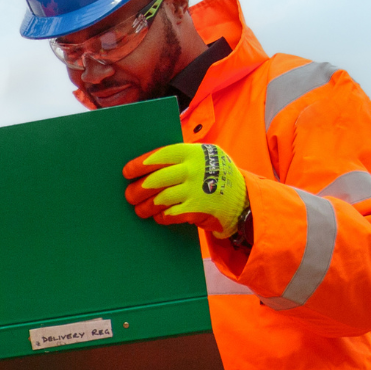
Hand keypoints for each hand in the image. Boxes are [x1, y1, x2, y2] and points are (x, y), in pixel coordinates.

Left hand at [123, 142, 248, 237]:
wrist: (243, 197)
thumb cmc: (215, 174)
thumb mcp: (204, 155)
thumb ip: (180, 157)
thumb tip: (146, 164)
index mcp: (191, 153)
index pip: (158, 156)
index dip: (139, 165)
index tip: (127, 172)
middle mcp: (193, 170)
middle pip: (155, 180)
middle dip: (138, 190)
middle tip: (129, 196)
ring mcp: (196, 190)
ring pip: (160, 199)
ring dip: (146, 206)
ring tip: (139, 210)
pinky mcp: (198, 210)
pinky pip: (170, 214)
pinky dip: (161, 216)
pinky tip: (157, 216)